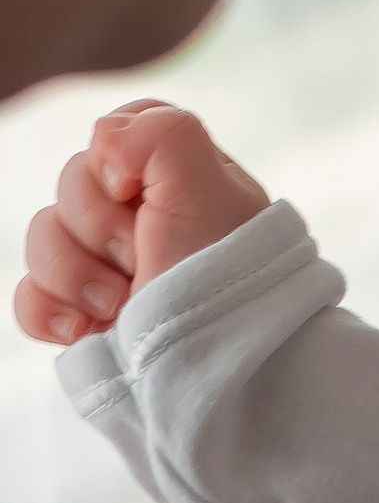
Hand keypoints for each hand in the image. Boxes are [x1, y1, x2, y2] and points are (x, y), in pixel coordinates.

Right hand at [16, 102, 270, 346]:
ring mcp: (106, 266)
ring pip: (42, 236)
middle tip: (142, 258)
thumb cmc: (227, 278)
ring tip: (121, 303)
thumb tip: (103, 134)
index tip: (138, 191)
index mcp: (179, 178)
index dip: (114, 157)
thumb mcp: (211, 192)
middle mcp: (141, 217)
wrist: (225, 372)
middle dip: (99, 226)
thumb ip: (163, 134)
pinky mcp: (81, 313)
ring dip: (75, 273)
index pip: (117, 130)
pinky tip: (85, 330)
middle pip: (70, 181)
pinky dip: (48, 311)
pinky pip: (27, 295)